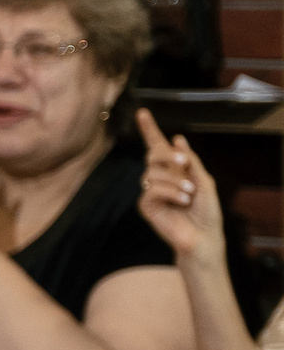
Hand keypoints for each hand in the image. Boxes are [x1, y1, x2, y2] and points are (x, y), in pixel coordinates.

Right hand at [135, 108, 223, 266]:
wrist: (203, 236)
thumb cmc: (206, 211)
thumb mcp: (204, 180)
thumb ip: (190, 160)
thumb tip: (177, 139)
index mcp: (174, 170)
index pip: (157, 147)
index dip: (149, 130)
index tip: (143, 113)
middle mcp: (160, 178)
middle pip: (153, 155)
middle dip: (168, 156)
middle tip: (185, 163)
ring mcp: (151, 192)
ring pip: (152, 173)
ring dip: (174, 180)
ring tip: (189, 193)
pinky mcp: (147, 206)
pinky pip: (152, 190)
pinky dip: (170, 192)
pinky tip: (182, 201)